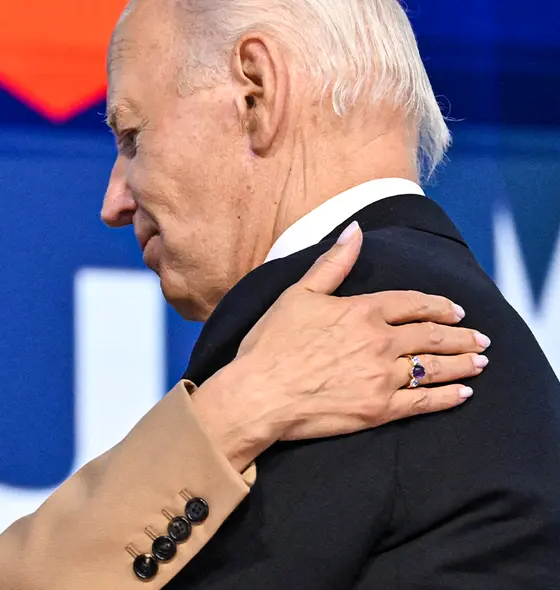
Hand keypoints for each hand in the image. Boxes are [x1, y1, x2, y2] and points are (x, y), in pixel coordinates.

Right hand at [193, 222, 488, 470]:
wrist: (259, 394)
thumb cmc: (271, 345)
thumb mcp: (297, 294)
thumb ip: (332, 263)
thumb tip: (355, 230)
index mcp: (362, 311)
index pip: (412, 303)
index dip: (438, 305)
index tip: (455, 310)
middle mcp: (380, 342)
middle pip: (432, 335)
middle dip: (461, 335)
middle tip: (480, 338)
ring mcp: (383, 377)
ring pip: (434, 367)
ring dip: (462, 363)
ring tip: (480, 362)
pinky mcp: (379, 409)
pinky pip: (424, 402)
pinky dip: (448, 397)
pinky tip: (463, 393)